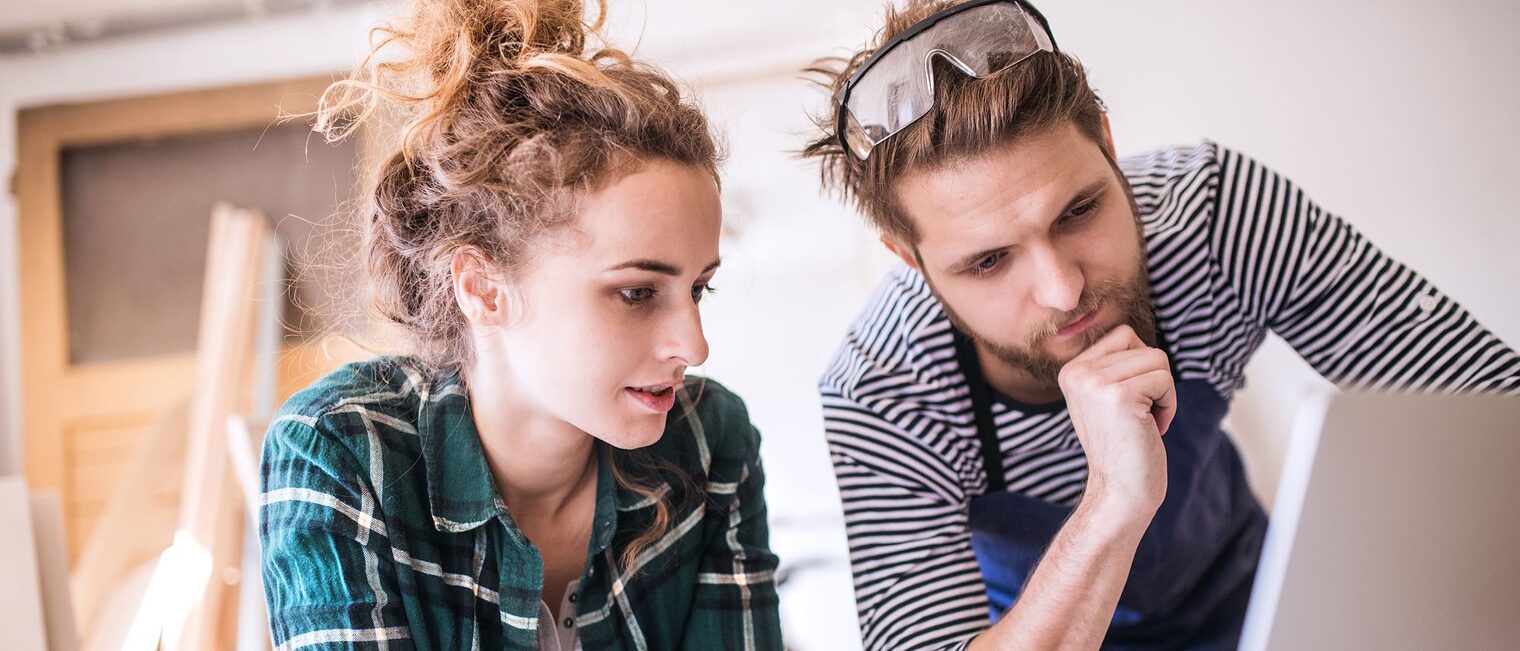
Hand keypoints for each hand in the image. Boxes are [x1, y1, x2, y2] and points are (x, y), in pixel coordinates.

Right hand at [1057, 325, 1175, 521]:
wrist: (1120, 492)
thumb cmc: (1123, 446)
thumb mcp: (1106, 397)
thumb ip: (1114, 365)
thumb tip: (1131, 333)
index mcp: (1072, 370)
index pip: (1124, 335)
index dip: (1140, 367)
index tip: (1129, 404)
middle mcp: (1078, 373)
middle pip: (1143, 345)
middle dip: (1154, 380)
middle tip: (1138, 416)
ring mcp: (1097, 384)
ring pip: (1158, 360)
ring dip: (1163, 394)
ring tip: (1144, 423)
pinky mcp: (1121, 397)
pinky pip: (1165, 380)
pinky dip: (1168, 406)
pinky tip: (1151, 430)